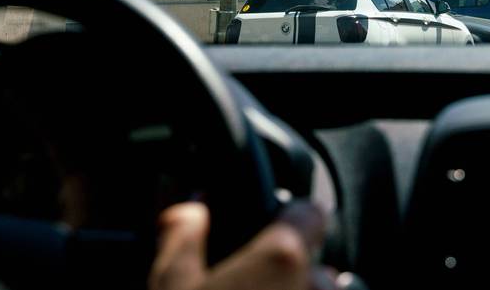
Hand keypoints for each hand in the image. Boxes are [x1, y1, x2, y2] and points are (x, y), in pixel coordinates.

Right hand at [150, 201, 339, 289]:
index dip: (288, 213)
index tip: (269, 223)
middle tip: (249, 283)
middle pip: (316, 264)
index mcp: (283, 256)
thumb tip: (190, 209)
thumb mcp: (170, 282)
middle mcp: (319, 289)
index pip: (311, 210)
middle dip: (290, 271)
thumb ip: (182, 232)